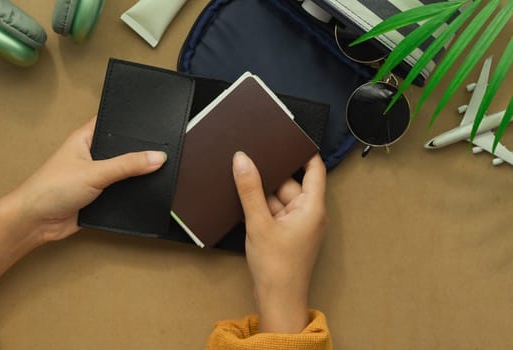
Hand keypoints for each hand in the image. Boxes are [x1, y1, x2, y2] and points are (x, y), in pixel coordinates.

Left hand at [0, 117, 166, 299]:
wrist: (36, 222)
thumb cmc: (53, 188)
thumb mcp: (94, 172)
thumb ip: (127, 164)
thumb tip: (159, 157)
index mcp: (86, 138)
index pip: (113, 121)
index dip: (133, 120)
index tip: (158, 118)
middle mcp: (92, 155)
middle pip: (123, 148)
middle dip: (141, 150)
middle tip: (169, 147)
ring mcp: (96, 177)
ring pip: (124, 172)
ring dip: (138, 174)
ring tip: (167, 168)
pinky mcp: (100, 197)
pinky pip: (122, 192)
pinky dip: (133, 193)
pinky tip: (152, 191)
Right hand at [232, 151, 326, 333]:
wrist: (277, 301)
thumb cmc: (277, 267)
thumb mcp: (259, 222)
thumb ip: (249, 189)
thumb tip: (242, 159)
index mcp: (312, 207)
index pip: (314, 169)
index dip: (302, 152)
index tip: (287, 137)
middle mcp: (309, 213)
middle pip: (290, 183)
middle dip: (271, 174)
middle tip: (251, 158)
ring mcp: (298, 224)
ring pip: (279, 197)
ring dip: (263, 193)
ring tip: (243, 181)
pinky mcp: (287, 234)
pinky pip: (275, 211)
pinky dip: (261, 207)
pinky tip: (244, 202)